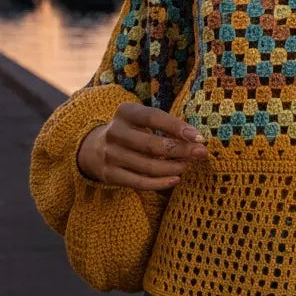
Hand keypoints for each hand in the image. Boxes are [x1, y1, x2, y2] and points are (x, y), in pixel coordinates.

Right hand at [76, 101, 205, 191]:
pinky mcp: (110, 174)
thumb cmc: (132, 131)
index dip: (176, 126)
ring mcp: (111, 155)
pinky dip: (160, 183)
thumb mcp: (142, 120)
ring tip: (188, 165)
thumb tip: (195, 139)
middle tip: (201, 153)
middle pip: (152, 144)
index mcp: (125, 112)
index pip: (153, 117)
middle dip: (180, 150)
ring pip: (148, 166)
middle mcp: (115, 132)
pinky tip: (176, 179)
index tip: (198, 136)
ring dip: (173, 167)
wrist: (95, 148)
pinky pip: (139, 182)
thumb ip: (165, 125)